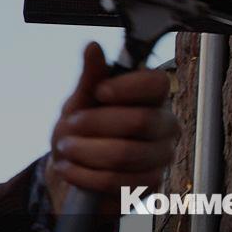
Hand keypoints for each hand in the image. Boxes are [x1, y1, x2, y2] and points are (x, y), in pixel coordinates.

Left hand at [45, 42, 178, 211]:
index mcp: (153, 98)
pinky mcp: (151, 183)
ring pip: (126, 153)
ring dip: (86, 152)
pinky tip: (71, 169)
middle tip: (69, 127)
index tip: (100, 92)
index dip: (128, 87)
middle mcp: (165, 125)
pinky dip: (86, 175)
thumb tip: (93, 48)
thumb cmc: (82, 131)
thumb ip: (90, 77)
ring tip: (66, 149)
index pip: (157, 84)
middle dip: (96, 124)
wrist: (73, 171)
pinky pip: (118, 180)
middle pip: (140, 120)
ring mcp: (161, 155)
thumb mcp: (80, 101)